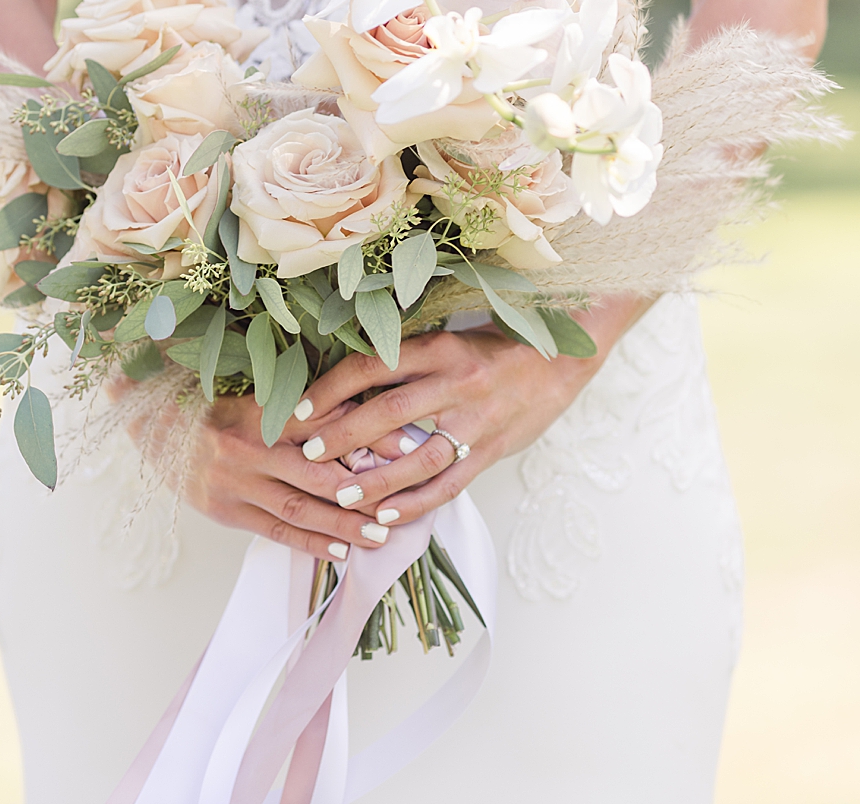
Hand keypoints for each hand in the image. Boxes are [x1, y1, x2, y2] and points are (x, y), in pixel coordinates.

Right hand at [112, 381, 389, 561]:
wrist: (147, 422)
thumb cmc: (210, 403)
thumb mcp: (255, 393)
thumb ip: (302, 405)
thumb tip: (361, 414)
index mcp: (262, 410)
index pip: (326, 423)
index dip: (369, 434)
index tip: (409, 443)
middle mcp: (250, 447)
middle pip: (317, 474)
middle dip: (363, 492)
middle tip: (403, 502)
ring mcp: (235, 483)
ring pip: (298, 508)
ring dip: (342, 525)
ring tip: (380, 537)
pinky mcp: (224, 509)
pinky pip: (274, 530)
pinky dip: (309, 542)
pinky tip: (340, 552)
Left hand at [295, 297, 648, 525]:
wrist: (559, 363)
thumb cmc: (492, 350)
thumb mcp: (447, 341)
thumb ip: (404, 361)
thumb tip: (342, 382)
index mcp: (439, 348)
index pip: (373, 366)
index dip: (332, 388)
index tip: (300, 407)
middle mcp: (456, 382)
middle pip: (389, 410)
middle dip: (344, 434)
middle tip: (307, 453)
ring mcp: (475, 421)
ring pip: (418, 456)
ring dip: (376, 480)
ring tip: (340, 496)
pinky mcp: (488, 452)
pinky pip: (448, 484)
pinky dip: (414, 504)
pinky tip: (385, 517)